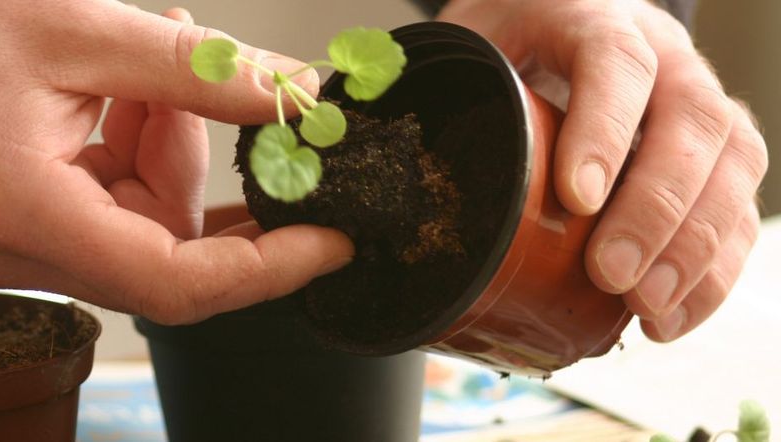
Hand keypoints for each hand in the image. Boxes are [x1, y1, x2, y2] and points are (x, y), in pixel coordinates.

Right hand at [0, 2, 352, 323]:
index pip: (177, 282)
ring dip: (169, 147)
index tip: (331, 240)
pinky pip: (114, 202)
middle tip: (207, 85)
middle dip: (203, 168)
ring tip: (149, 71)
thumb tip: (299, 99)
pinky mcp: (26, 218)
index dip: (269, 267)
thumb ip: (202, 74)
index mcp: (24, 214)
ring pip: (146, 222)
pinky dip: (139, 148)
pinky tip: (129, 92)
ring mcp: (20, 239)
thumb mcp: (87, 30)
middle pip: (168, 247)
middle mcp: (19, 249)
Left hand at [437, 0, 767, 340]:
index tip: (577, 199)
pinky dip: (714, 266)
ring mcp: (695, 98)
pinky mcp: (714, 148)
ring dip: (697, 247)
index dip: (604, 129)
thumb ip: (432, 86)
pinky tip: (673, 312)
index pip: (616, 62)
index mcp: (592, 18)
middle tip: (614, 277)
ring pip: (731, 166)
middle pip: (692, 121)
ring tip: (649, 310)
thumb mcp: (466, 47)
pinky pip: (737, 203)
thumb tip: (359, 140)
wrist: (554, 19)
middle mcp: (662, 54)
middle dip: (658, 210)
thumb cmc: (507, 40)